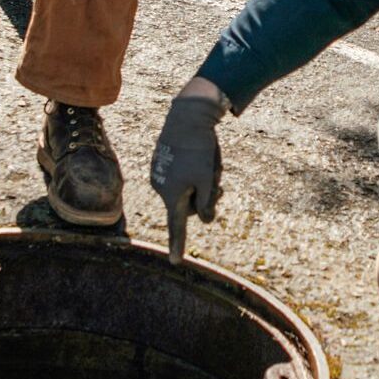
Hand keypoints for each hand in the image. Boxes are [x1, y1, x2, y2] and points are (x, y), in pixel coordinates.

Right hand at [151, 90, 225, 263]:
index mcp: (172, 195)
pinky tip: (197, 154)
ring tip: (209, 165)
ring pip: (185, 189)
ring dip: (199, 184)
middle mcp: (161, 187)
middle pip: (187, 205)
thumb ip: (207, 204)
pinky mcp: (162, 162)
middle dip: (203, 198)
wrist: (187, 116)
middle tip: (218, 186)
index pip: (177, 227)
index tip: (176, 262)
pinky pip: (179, 176)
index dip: (177, 246)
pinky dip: (190, 171)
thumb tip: (205, 220)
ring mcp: (159, 173)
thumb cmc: (199, 149)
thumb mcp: (208, 178)